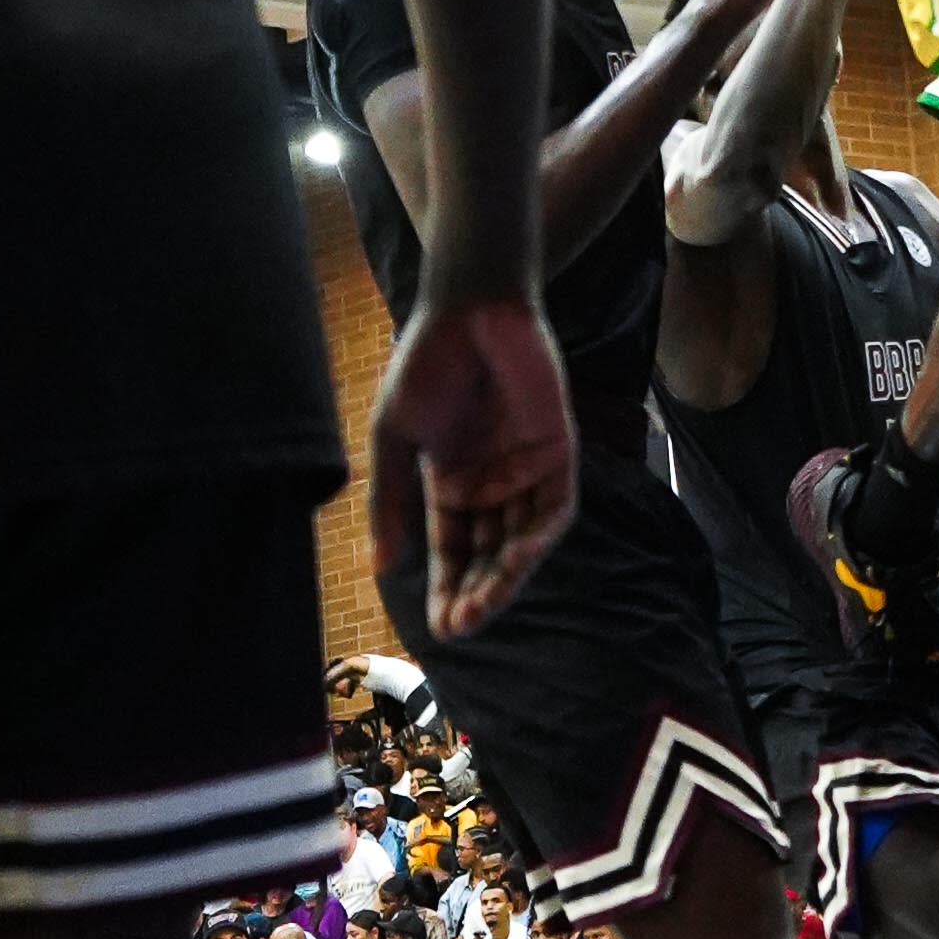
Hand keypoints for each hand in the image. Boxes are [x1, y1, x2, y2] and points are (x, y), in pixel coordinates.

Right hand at [369, 297, 575, 637]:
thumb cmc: (426, 364)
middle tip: (461, 627)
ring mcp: (525, 469)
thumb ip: (390, 501)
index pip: (452, 551)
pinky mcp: (557, 452)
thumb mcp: (394, 438)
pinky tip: (515, 563)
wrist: (468, 308)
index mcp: (450, 483)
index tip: (437, 629)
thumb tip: (381, 568)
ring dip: (505, 578)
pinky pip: (553, 508)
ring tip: (482, 609)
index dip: (446, 588)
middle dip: (477, 594)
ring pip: (520, 541)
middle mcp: (491, 484)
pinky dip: (537, 538)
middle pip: (488, 555)